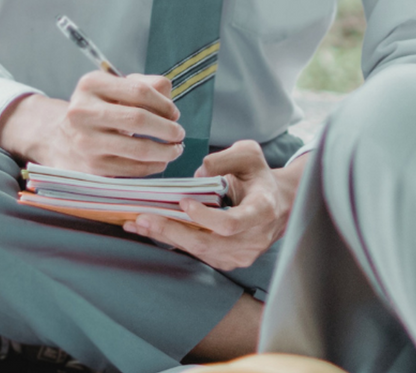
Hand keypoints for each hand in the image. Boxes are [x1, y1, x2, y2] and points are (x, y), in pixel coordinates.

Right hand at [0, 70, 184, 176]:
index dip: (164, 103)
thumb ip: (144, 84)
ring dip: (166, 151)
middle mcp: (83, 111)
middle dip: (168, 128)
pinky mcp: (91, 168)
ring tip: (175, 149)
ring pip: (139, 149)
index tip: (174, 113)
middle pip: (139, 119)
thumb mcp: (113, 88)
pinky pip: (132, 170)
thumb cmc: (97, 110)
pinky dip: (153, 166)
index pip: (139, 90)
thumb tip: (169, 99)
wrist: (58, 138)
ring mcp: (86, 142)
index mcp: (91, 84)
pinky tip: (159, 161)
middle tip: (179, 133)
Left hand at [124, 141, 304, 270]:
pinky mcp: (228, 261)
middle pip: (207, 243)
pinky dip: (173, 241)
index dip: (205, 218)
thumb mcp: (248, 153)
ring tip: (138, 223)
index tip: (184, 202)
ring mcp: (241, 255)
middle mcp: (253, 239)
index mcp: (262, 210)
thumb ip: (225, 158)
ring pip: (198, 251)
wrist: (277, 203)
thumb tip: (199, 175)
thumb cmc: (259, 175)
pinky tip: (151, 230)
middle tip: (144, 217)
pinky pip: (198, 254)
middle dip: (172, 230)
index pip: (231, 224)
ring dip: (166, 237)